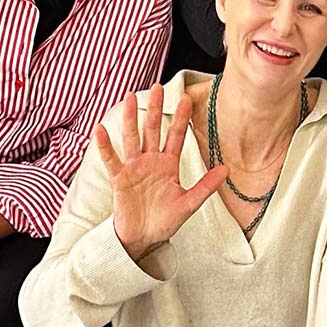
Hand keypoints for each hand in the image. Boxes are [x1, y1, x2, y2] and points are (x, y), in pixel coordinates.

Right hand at [97, 86, 227, 262]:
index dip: (181, 117)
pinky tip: (101, 130)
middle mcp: (151, 160)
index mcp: (168, 164)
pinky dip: (105, 146)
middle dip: (156, 108)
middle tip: (157, 87)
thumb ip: (205, 186)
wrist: (143, 239)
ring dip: (131, 118)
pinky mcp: (119, 178)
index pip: (176, 135)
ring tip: (130, 97)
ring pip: (132, 137)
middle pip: (153, 129)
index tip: (186, 98)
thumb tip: (226, 169)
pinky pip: (111, 159)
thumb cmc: (164, 220)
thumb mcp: (189, 203)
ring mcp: (134, 167)